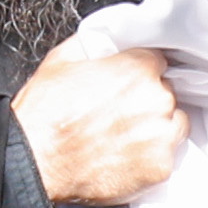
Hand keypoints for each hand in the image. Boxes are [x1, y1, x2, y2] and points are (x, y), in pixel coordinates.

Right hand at [15, 33, 187, 207]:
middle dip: (147, 100)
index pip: (158, 62)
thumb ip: (99, 43)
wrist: (35, 161)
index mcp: (138, 67)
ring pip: (173, 124)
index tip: (129, 85)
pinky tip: (124, 156)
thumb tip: (111, 40)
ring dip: (155, 127)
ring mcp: (161, 134)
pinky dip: (150, 157)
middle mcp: (157, 98)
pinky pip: (166, 156)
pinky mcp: (160, 167)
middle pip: (166, 93)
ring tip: (123, 136)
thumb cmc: (45, 114)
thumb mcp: (64, 58)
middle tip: (119, 113)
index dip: (140, 73)